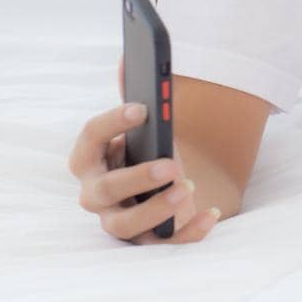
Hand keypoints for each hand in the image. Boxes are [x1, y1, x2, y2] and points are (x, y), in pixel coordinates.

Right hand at [67, 58, 219, 244]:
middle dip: (136, 177)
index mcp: (89, 158)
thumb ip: (134, 92)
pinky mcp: (144, 240)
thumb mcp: (142, 124)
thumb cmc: (146, 147)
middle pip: (104, 190)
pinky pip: (161, 244)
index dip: (112, 123)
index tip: (142, 107)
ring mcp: (117, 220)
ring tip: (187, 188)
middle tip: (171, 164)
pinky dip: (188, 232)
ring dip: (156, 209)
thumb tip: (128, 56)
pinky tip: (212, 213)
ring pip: (124, 225)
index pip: (89, 139)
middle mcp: (95, 193)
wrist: (164, 182)